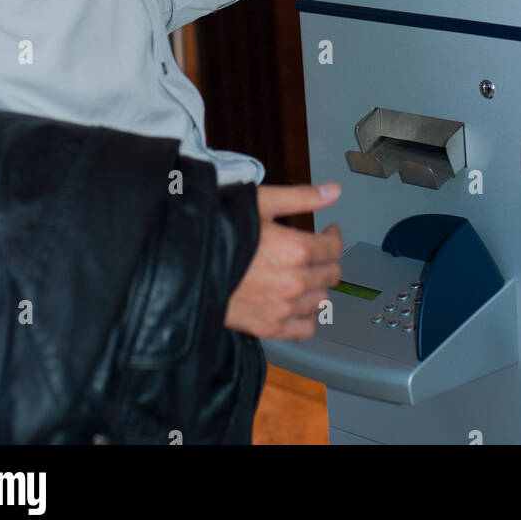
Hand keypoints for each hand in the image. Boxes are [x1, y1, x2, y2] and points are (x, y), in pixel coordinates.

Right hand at [225, 182, 342, 338]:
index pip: (334, 248)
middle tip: (316, 252)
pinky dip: (307, 316)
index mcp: (295, 249)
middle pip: (331, 275)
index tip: (329, 232)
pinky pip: (305, 328)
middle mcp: (293, 281)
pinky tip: (298, 303)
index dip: (334, 237)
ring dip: (317, 286)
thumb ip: (301, 197)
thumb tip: (333, 191)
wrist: (186, 263)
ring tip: (304, 274)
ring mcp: (282, 308)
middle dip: (327, 260)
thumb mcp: (261, 202)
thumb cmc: (220, 229)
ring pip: (321, 301)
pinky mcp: (269, 327)